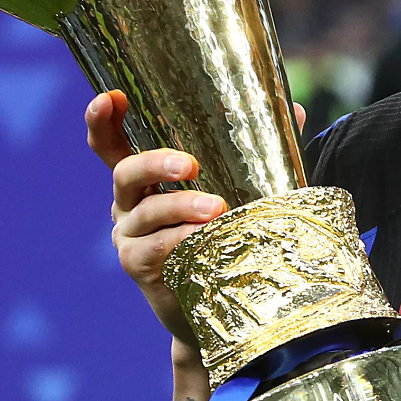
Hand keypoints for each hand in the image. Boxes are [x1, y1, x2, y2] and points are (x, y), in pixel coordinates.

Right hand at [86, 91, 302, 341]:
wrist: (217, 301)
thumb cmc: (223, 234)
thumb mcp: (234, 190)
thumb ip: (256, 152)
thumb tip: (297, 111)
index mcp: (144, 178)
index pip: (111, 145)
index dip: (103, 121)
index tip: (111, 98)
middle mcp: (127, 203)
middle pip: (125, 173)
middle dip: (154, 163)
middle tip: (189, 165)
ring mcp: (128, 235)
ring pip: (147, 212)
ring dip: (181, 206)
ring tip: (217, 209)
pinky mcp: (138, 265)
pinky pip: (156, 248)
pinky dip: (181, 239)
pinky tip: (203, 237)